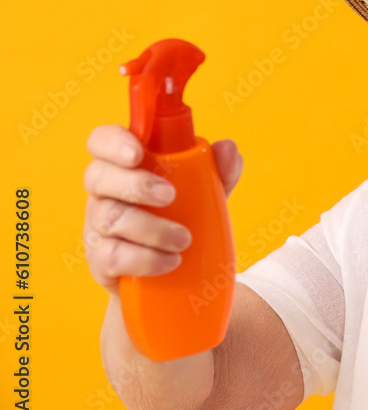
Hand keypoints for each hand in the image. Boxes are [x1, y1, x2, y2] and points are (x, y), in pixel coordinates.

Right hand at [83, 125, 242, 295]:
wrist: (178, 268)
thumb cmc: (183, 215)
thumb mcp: (206, 191)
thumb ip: (219, 169)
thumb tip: (228, 148)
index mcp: (125, 165)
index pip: (102, 141)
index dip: (113, 142)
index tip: (137, 153)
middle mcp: (103, 191)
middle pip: (98, 177)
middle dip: (137, 185)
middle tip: (171, 196)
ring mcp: (96, 225)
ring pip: (109, 218)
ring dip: (152, 229)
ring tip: (184, 239)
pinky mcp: (99, 259)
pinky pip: (111, 256)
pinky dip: (146, 259)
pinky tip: (170, 261)